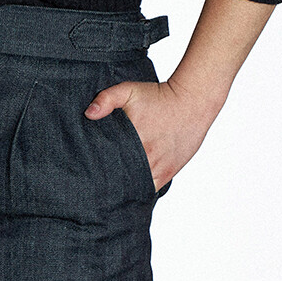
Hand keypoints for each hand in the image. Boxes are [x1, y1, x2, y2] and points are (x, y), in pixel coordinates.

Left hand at [84, 77, 222, 192]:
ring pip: (134, 186)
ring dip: (124, 186)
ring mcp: (157, 167)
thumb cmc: (160, 96)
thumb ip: (106, 99)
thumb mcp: (130, 90)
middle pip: (119, 177)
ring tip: (113, 187)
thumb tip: (89, 114)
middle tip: (99, 180)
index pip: (107, 163)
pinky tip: (131, 188)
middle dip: (109, 179)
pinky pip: (149, 189)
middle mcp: (145, 157)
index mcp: (132, 140)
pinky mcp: (167, 173)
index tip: (91, 168)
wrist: (192, 101)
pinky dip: (140, 189)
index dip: (98, 168)